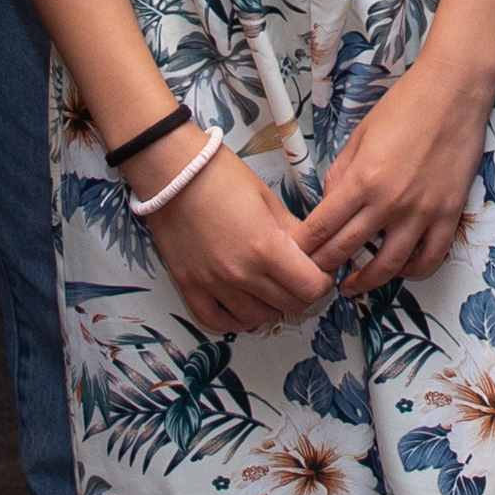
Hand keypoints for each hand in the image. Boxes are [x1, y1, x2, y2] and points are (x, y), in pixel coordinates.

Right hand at [142, 141, 333, 339]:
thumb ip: (292, 231)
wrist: (172, 172)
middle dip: (301, 293)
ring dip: (270, 307)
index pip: (311, 288)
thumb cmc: (221, 176)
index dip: (322, 281)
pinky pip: (215, 322)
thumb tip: (311, 252)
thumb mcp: (268, 199)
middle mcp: (241, 273)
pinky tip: (242, 306)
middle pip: (289, 306)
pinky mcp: (189, 286)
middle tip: (297, 276)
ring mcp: (213, 284)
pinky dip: (233, 320)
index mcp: (266, 248)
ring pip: (256, 318)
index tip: (319, 271)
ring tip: (269, 287)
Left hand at [287, 54, 494, 301]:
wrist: (454, 90)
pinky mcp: (448, 214)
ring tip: (352, 286)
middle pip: (347, 250)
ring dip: (365, 281)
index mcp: (362, 180)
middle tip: (315, 276)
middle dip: (324, 268)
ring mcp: (422, 212)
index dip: (304, 248)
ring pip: (388, 266)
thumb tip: (329, 203)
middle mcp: (390, 202)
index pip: (322, 228)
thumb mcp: (360, 136)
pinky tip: (399, 269)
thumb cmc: (406, 104)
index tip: (295, 257)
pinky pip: (430, 257)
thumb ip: (341, 174)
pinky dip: (412, 270)